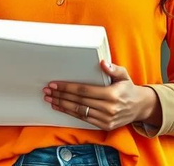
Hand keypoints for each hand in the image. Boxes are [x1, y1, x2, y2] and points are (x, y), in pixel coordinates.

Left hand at [43, 60, 159, 129]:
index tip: (54, 84)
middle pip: (79, 101)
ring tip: (49, 99)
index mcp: (112, 94)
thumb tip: (102, 63)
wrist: (141, 108)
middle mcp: (109, 108)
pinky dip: (70, 113)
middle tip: (47, 91)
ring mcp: (107, 119)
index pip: (84, 90)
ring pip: (79, 111)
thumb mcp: (124, 75)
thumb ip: (113, 69)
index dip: (67, 87)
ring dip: (62, 105)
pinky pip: (83, 119)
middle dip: (60, 95)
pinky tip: (60, 107)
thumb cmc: (128, 89)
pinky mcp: (105, 126)